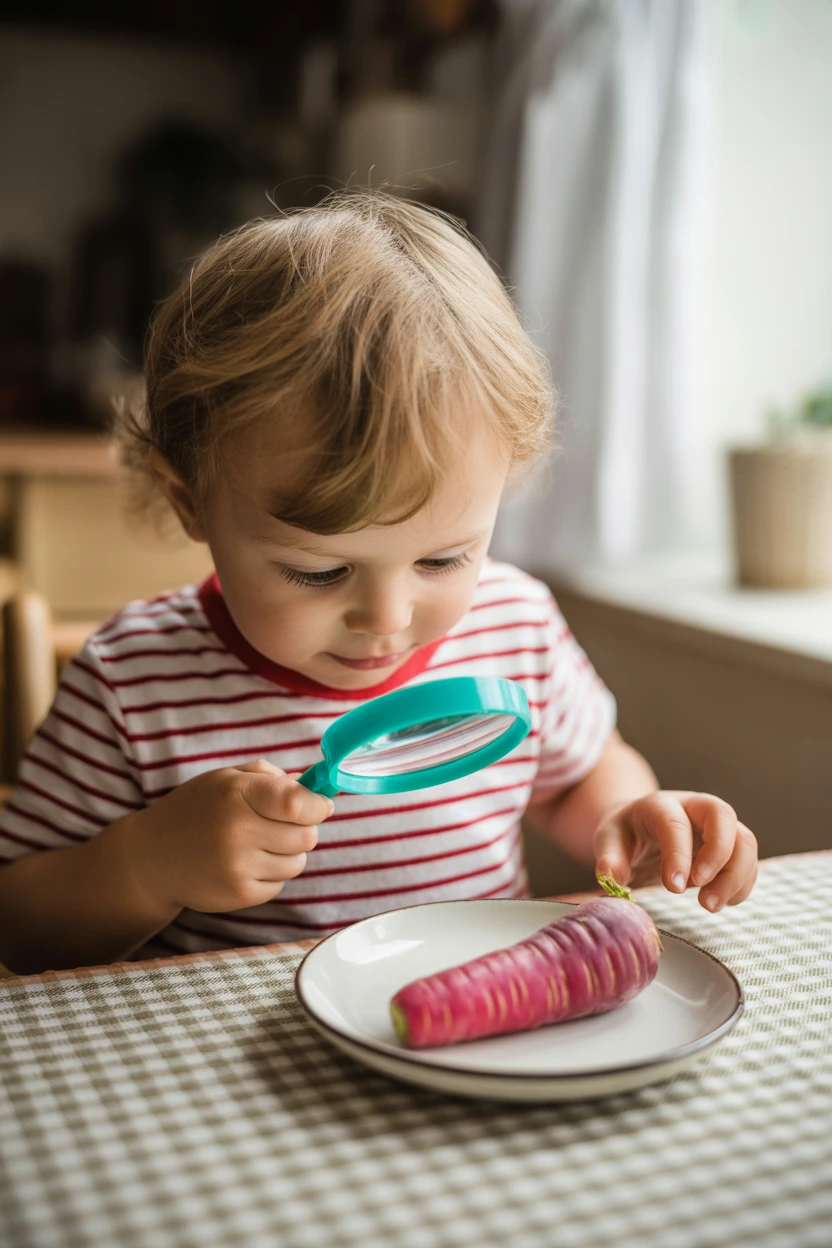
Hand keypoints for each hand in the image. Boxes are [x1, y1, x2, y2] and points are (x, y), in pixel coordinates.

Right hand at [122, 759, 333, 914]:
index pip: (298, 804)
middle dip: (302, 828)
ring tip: (257, 842)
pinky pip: (280, 883)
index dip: (317, 805)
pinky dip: (271, 873)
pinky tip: (245, 862)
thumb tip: (316, 794)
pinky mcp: (238, 895)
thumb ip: (272, 778)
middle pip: (306, 835)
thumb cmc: (198, 810)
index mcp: (237, 794)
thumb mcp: (227, 778)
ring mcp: (237, 867)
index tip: (319, 804)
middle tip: (279, 823)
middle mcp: (237, 832)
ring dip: (287, 852)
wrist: (152, 857)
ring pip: (297, 862)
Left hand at [593, 791, 757, 910]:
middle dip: (718, 857)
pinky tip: (720, 900)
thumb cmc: (626, 833)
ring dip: (735, 876)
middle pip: (723, 816)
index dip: (678, 855)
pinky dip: (742, 884)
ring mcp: (717, 824)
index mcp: (660, 805)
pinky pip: (749, 861)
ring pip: (745, 840)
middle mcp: (694, 807)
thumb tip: (611, 876)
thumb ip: (610, 857)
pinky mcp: (731, 843)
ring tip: (710, 905)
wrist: (641, 825)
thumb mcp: (608, 839)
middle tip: (701, 894)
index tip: (673, 888)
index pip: (675, 823)